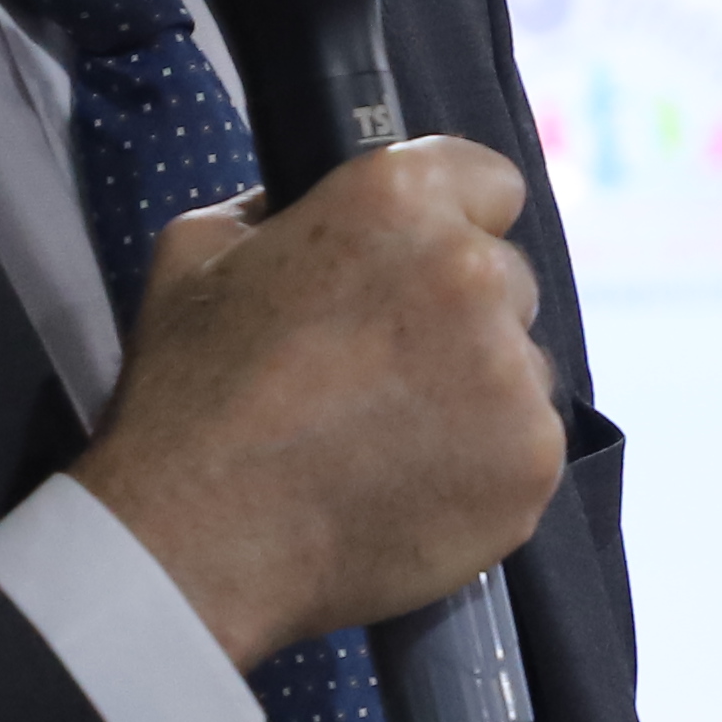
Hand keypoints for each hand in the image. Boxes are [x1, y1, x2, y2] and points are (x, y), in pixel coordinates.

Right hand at [73, 140, 564, 666]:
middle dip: (459, 316)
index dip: (454, 224)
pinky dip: (486, 467)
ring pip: (523, 368)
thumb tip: (309, 207)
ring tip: (390, 439)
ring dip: (477, 393)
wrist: (196, 540)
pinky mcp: (533, 459)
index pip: (490, 182)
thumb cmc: (188, 396)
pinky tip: (414, 485)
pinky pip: (527, 446)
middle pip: (506, 281)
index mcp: (396, 199)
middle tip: (384, 371)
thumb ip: (274, 207)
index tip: (421, 268)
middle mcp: (471, 271)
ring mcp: (512, 371)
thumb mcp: (197, 252)